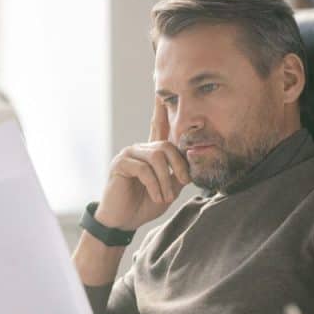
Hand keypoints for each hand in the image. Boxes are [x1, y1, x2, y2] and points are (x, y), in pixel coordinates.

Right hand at [95, 98, 189, 231]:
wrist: (123, 222)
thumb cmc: (144, 205)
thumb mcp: (169, 190)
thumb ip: (179, 175)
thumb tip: (192, 164)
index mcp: (151, 152)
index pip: (159, 127)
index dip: (161, 109)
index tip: (163, 92)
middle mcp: (139, 149)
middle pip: (167, 146)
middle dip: (179, 166)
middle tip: (183, 183)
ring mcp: (128, 154)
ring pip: (157, 157)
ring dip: (165, 180)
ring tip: (165, 196)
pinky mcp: (120, 164)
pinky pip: (144, 169)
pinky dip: (154, 185)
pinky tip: (156, 197)